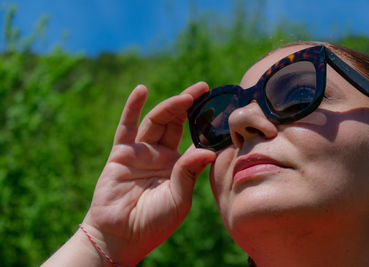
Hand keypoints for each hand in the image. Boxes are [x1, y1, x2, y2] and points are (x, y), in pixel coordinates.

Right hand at [82, 82, 215, 265]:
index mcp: (178, 167)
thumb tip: (208, 151)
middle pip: (176, 124)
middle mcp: (161, 155)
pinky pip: (127, 127)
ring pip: (157, 121)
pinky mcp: (121, 153)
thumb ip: (189, 173)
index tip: (220, 108)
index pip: (193, 138)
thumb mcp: (179, 199)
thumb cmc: (153, 223)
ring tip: (188, 96)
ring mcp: (140, 152)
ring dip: (171, 105)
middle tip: (204, 89)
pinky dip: (132, 107)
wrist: (121, 236)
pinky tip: (141, 90)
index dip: (205, 124)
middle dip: (189, 106)